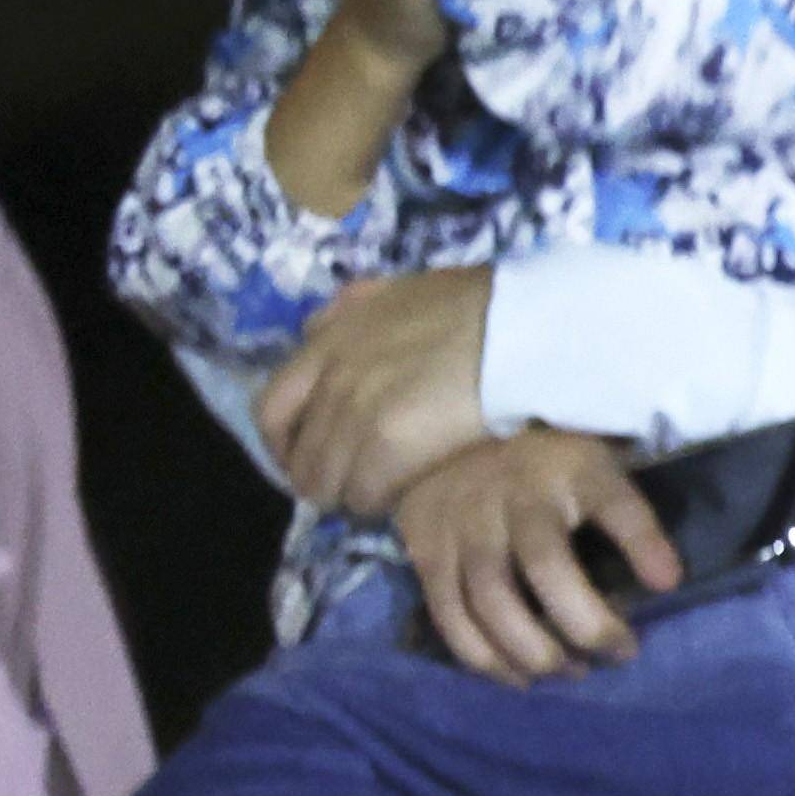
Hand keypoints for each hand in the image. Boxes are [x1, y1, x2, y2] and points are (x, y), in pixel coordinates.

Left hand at [256, 265, 499, 518]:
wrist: (524, 330)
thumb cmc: (479, 308)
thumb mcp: (397, 292)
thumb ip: (352, 312)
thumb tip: (321, 329)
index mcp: (327, 340)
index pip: (271, 407)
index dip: (283, 444)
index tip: (306, 459)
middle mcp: (330, 379)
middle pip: (300, 456)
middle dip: (321, 479)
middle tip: (350, 490)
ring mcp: (356, 414)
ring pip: (328, 482)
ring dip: (351, 496)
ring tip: (381, 498)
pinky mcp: (389, 445)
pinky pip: (366, 494)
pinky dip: (381, 503)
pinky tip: (403, 500)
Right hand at [387, 430, 670, 681]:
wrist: (448, 440)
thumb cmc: (547, 470)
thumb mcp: (597, 472)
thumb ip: (628, 520)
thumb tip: (666, 583)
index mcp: (567, 469)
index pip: (612, 501)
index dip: (641, 542)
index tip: (669, 583)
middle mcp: (510, 494)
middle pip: (544, 563)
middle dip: (584, 622)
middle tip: (621, 653)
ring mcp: (461, 523)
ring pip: (489, 598)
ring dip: (532, 650)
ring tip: (572, 672)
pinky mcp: (426, 552)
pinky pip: (449, 615)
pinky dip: (484, 657)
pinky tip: (519, 677)